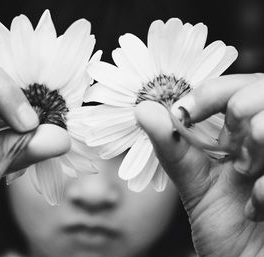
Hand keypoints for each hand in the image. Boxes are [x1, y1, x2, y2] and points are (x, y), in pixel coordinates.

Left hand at [135, 73, 263, 256]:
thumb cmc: (225, 226)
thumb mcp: (193, 183)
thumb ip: (171, 146)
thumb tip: (143, 109)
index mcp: (243, 132)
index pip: (235, 86)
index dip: (212, 91)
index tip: (185, 110)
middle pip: (260, 90)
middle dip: (240, 113)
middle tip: (229, 151)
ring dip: (255, 150)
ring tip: (244, 177)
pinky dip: (263, 191)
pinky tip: (257, 208)